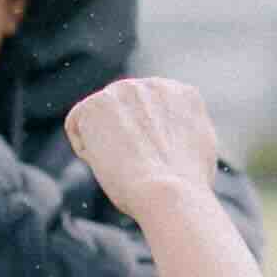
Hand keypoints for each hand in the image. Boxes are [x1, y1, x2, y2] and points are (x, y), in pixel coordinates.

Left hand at [63, 73, 218, 218]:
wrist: (170, 192)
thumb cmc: (185, 185)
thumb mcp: (198, 150)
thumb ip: (181, 131)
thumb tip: (168, 136)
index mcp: (182, 94)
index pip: (148, 112)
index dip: (146, 142)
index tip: (153, 162)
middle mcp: (153, 85)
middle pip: (122, 113)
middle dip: (124, 140)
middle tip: (137, 166)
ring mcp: (124, 91)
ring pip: (100, 120)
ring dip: (107, 145)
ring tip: (127, 165)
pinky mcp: (96, 104)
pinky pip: (77, 126)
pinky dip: (87, 150)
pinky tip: (109, 162)